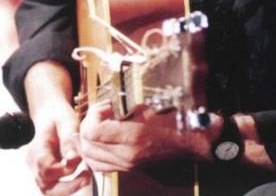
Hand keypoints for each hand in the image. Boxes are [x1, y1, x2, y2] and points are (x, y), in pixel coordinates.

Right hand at [26, 99, 90, 194]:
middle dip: (68, 187)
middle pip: (46, 187)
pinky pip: (54, 187)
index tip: (79, 159)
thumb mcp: (66, 121)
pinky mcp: (46, 173)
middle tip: (87, 177)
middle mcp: (33, 163)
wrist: (49, 112)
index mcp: (36, 149)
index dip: (64, 170)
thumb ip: (68, 140)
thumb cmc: (58, 115)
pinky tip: (81, 176)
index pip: (47, 169)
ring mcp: (38, 170)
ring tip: (86, 177)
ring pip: (49, 191)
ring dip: (69, 189)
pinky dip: (68, 186)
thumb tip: (73, 159)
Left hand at [78, 101, 198, 172]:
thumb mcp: (145, 109)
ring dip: (88, 140)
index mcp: (132, 137)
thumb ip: (120, 111)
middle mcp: (126, 155)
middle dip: (88, 125)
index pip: (93, 131)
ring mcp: (126, 165)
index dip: (93, 115)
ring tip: (98, 126)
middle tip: (99, 113)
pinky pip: (99, 166)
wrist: (188, 143)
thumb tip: (103, 110)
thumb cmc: (170, 121)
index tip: (104, 107)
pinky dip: (94, 153)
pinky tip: (100, 141)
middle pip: (88, 145)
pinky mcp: (127, 169)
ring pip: (90, 158)